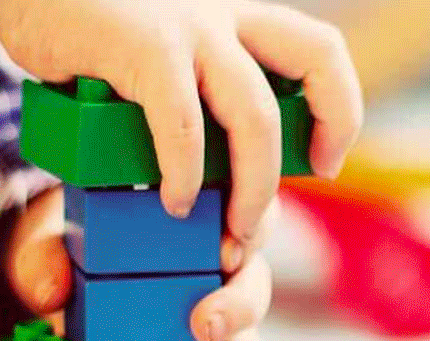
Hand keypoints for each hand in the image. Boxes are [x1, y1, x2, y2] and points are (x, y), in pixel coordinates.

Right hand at [0, 0, 362, 234]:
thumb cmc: (90, 37)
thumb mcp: (161, 55)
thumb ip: (196, 93)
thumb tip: (216, 175)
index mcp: (236, 17)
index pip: (321, 51)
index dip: (339, 109)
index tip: (323, 161)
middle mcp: (224, 14)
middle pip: (317, 63)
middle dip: (321, 139)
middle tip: (280, 201)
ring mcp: (188, 26)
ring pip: (255, 115)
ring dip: (253, 186)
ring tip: (230, 230)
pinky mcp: (141, 45)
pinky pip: (182, 123)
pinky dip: (183, 172)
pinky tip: (172, 200)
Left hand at [5, 185, 274, 340]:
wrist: (59, 285)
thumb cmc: (70, 246)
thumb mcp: (50, 240)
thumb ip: (43, 255)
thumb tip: (51, 291)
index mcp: (198, 214)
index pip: (246, 211)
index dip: (252, 228)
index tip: (227, 251)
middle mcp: (219, 261)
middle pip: (254, 277)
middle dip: (240, 303)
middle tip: (205, 325)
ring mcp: (219, 307)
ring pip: (250, 329)